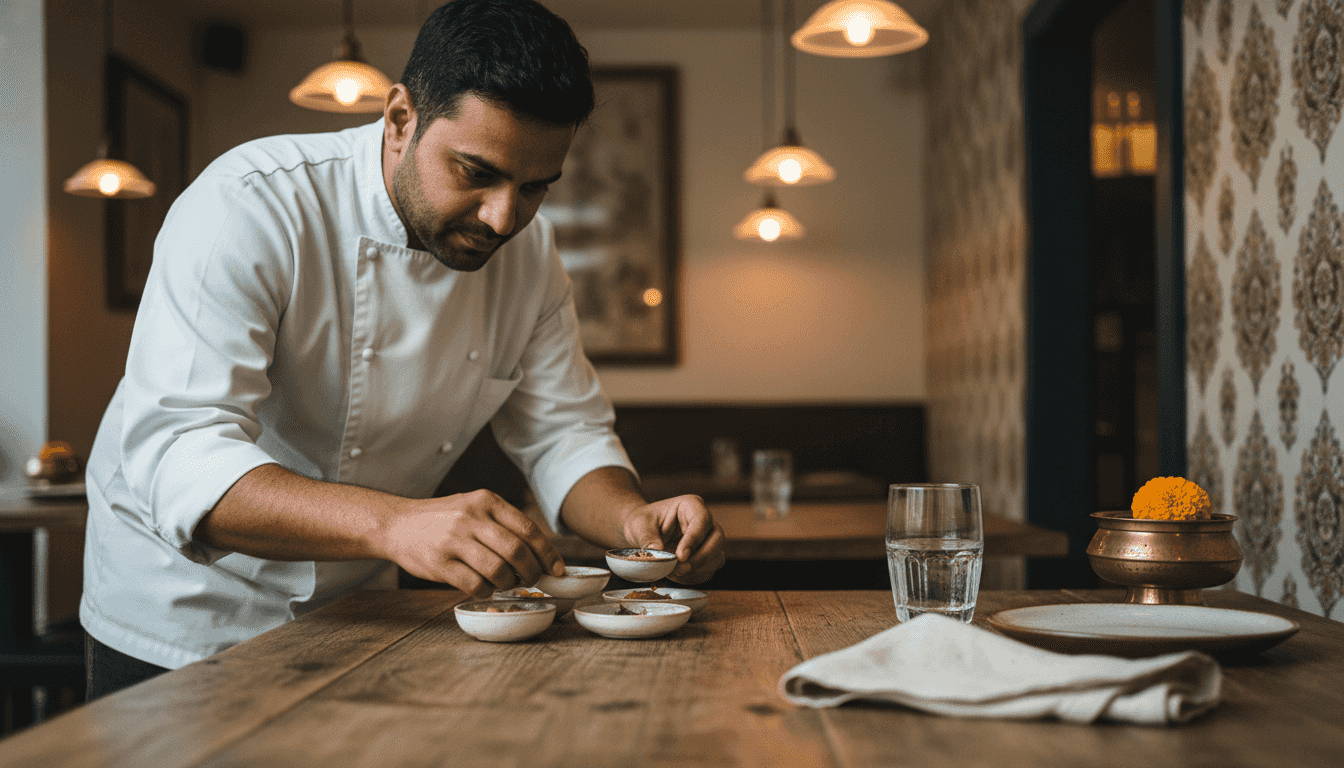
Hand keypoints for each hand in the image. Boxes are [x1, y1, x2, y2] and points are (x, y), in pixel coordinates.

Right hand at [379, 489, 564, 598]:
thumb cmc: (443, 519)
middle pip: (516, 551)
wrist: (397, 524)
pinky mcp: (439, 563)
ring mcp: (454, 540)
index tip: (557, 569)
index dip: (548, 553)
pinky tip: (485, 589)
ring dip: (509, 584)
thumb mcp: (473, 506)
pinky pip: (474, 585)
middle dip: (531, 572)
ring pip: (498, 571)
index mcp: (486, 501)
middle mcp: (471, 517)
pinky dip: (486, 592)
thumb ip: (502, 523)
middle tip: (532, 580)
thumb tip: (540, 552)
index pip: (528, 529)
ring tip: (506, 584)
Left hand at [620, 495, 725, 583]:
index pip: (702, 519)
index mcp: (690, 505)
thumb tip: (657, 551)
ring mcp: (708, 539)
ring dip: (698, 569)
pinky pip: (710, 569)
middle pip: (717, 538)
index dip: (694, 538)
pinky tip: (678, 576)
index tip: (680, 556)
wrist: (642, 535)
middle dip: (701, 557)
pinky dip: (696, 577)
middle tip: (679, 569)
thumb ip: (647, 538)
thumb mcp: (639, 525)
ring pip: (718, 556)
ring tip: (674, 572)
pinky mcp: (706, 556)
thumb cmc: (643, 523)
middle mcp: (704, 522)